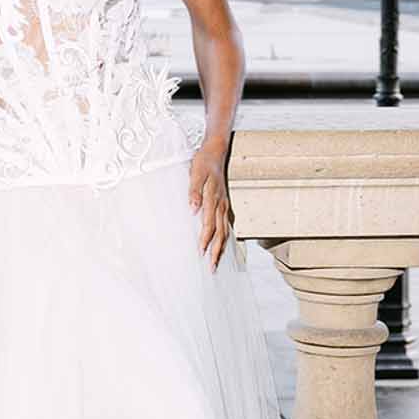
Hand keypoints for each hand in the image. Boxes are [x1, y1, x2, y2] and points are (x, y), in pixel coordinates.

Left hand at [188, 144, 231, 271]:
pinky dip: (224, 237)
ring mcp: (224, 205)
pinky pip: (226, 224)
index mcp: (213, 199)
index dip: (205, 240)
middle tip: (212, 268)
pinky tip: (221, 244)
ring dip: (221, 247)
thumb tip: (193, 209)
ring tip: (216, 261)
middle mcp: (221, 205)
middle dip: (216, 251)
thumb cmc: (203, 162)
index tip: (201, 253)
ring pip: (225, 231)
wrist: (216, 151)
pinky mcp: (224, 204)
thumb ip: (194, 192)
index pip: (209, 225)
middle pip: (220, 233)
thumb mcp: (195, 173)